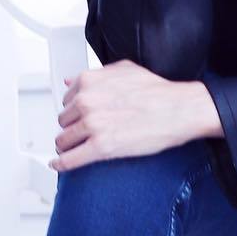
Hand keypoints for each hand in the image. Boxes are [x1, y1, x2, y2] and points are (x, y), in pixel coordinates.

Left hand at [49, 60, 212, 171]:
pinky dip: (61, 164)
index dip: (75, 111)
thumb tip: (70, 81)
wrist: (179, 110)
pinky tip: (58, 165)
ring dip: (67, 146)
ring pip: (63, 140)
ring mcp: (92, 125)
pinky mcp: (100, 147)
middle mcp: (86, 101)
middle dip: (72, 128)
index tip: (79, 117)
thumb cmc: (157, 91)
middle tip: (84, 133)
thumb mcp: (123, 70)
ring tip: (75, 149)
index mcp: (89, 81)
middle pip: (63, 121)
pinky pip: (70, 160)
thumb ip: (95, 75)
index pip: (66, 100)